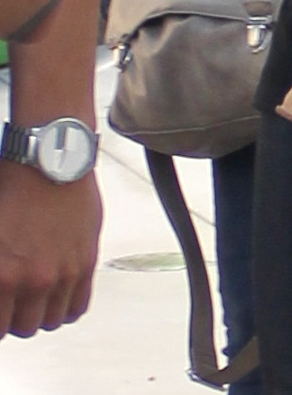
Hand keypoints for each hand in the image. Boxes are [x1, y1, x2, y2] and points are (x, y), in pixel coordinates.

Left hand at [0, 162, 100, 336]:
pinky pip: (78, 307)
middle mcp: (34, 280)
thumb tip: (2, 285)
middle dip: (16, 317)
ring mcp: (64, 273)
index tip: (1, 306)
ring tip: (37, 295)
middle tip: (14, 300)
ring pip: (51, 322)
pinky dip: (67, 307)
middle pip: (24, 328)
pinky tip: (58, 293)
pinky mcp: (87, 262)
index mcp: (3, 274)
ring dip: (42, 312)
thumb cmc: (16, 186)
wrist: (52, 159)